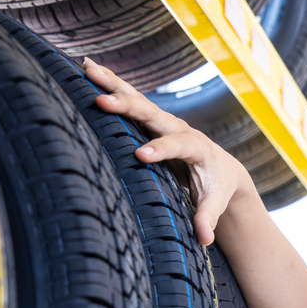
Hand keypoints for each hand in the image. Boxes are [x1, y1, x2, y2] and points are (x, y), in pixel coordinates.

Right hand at [82, 57, 256, 245]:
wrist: (222, 168)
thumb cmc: (217, 187)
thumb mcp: (215, 202)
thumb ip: (208, 218)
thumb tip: (205, 239)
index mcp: (196, 147)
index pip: (178, 145)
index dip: (160, 149)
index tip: (141, 155)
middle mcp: (179, 127)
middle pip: (152, 114)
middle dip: (128, 107)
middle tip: (102, 101)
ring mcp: (163, 121)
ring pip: (136, 98)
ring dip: (112, 83)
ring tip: (86, 69)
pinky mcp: (150, 120)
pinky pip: (129, 98)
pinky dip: (109, 82)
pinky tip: (84, 68)